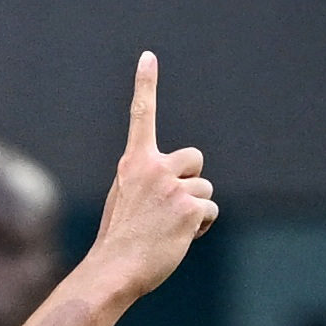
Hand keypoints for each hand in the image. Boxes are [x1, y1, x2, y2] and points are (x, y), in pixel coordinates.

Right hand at [75, 54, 218, 307]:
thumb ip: (146, 182)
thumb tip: (173, 188)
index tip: (148, 56)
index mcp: (134, 163)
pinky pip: (210, 211)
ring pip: (205, 190)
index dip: (145, 84)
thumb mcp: (124, 200)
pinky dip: (201, 227)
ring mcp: (173, 186)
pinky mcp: (190, 207)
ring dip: (195, 211)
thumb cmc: (120, 240)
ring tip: (169, 229)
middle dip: (192, 181)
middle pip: (195, 159)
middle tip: (171, 207)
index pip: (141, 116)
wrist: (115, 268)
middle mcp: (154, 168)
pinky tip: (179, 238)